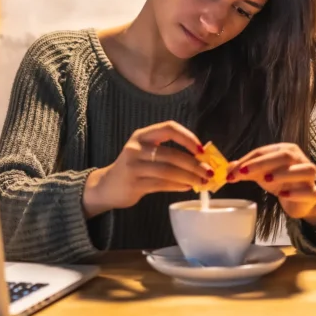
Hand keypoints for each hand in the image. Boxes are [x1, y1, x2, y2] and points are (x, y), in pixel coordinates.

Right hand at [83, 121, 212, 218]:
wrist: (106, 186)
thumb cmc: (133, 168)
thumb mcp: (145, 153)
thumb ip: (167, 153)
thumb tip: (200, 160)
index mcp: (142, 135)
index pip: (168, 128)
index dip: (187, 137)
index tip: (201, 149)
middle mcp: (136, 148)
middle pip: (171, 154)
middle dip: (194, 164)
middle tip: (209, 172)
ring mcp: (133, 166)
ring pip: (168, 171)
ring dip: (189, 177)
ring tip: (202, 182)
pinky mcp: (134, 183)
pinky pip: (162, 184)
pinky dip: (178, 186)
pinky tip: (187, 187)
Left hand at [227, 143, 315, 227]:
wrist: (300, 200)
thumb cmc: (280, 181)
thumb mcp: (261, 174)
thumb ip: (245, 170)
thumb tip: (228, 169)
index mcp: (286, 150)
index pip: (265, 151)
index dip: (248, 160)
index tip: (232, 171)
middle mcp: (300, 160)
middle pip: (284, 156)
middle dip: (262, 163)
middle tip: (243, 172)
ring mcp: (310, 177)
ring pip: (304, 170)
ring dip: (284, 173)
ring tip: (266, 180)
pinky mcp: (314, 193)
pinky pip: (310, 191)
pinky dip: (296, 192)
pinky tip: (282, 194)